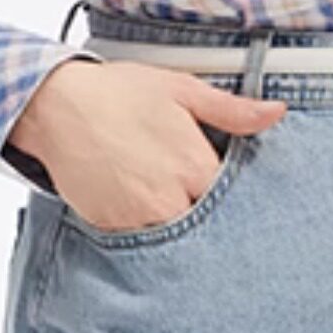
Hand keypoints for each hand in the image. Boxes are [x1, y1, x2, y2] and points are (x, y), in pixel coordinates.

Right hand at [12, 56, 283, 232]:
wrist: (56, 106)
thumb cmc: (119, 94)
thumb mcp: (181, 90)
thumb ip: (232, 110)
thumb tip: (277, 113)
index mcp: (195, 167)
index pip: (233, 200)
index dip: (233, 196)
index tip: (227, 190)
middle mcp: (171, 200)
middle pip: (207, 225)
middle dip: (207, 215)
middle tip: (201, 202)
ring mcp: (139, 218)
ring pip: (176, 239)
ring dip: (178, 227)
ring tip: (166, 200)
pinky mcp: (112, 228)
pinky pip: (140, 242)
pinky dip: (146, 231)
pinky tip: (141, 208)